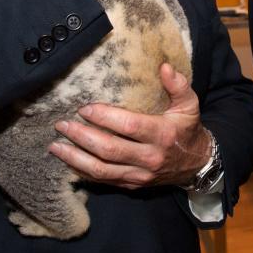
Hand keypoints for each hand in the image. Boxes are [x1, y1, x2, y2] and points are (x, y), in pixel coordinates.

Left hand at [48, 63, 211, 188]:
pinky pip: (104, 181)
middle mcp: (149, 158)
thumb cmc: (187, 129)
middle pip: (109, 150)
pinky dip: (83, 172)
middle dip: (82, 137)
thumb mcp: (190, 104)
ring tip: (56, 146)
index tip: (84, 108)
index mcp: (162, 134)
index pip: (128, 126)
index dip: (104, 118)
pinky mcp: (132, 185)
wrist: (196, 164)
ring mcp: (139, 175)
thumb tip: (164, 66)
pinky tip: (69, 161)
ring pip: (101, 170)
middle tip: (62, 125)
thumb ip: (178, 85)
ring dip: (75, 158)